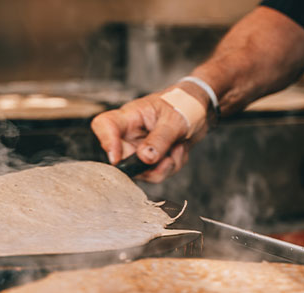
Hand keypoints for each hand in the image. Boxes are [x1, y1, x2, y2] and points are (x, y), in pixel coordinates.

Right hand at [91, 83, 209, 182]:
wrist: (199, 113)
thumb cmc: (183, 106)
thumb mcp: (174, 120)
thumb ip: (160, 139)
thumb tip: (145, 158)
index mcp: (130, 116)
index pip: (104, 125)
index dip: (106, 142)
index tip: (117, 158)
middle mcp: (129, 134)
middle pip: (122, 159)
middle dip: (149, 164)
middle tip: (170, 155)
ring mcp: (137, 149)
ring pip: (142, 172)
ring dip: (166, 165)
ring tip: (178, 147)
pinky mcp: (148, 161)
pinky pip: (155, 174)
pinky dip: (171, 166)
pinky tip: (179, 150)